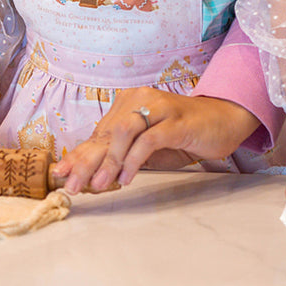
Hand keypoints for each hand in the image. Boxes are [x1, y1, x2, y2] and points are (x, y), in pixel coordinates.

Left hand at [52, 88, 260, 193]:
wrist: (223, 119)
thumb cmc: (182, 134)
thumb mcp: (147, 147)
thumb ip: (122, 155)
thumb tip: (91, 176)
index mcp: (128, 105)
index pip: (98, 133)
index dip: (79, 154)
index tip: (61, 173)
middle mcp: (139, 101)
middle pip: (106, 133)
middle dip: (86, 160)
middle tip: (71, 184)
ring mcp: (158, 108)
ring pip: (124, 132)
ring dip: (109, 161)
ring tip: (99, 185)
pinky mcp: (176, 121)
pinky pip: (149, 139)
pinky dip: (134, 160)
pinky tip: (126, 178)